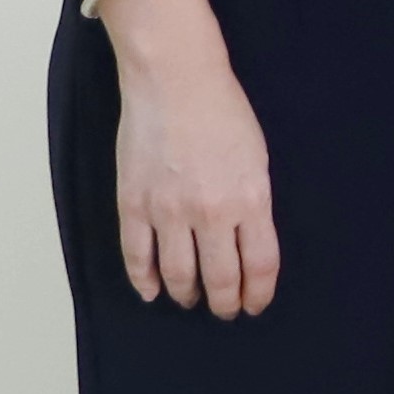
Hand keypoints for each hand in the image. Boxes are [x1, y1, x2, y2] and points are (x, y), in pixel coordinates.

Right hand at [108, 23, 280, 317]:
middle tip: (226, 311)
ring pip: (178, 274)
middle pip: (220, 278)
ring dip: (187, 295)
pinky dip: (145, 279)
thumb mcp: (257, 160)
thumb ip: (254, 204)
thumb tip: (249, 242)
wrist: (175, 82)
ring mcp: (169, 210)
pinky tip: (152, 290)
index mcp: (250, 200)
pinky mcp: (134, 204)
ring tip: (191, 302)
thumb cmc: (223, 113)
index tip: (256, 304)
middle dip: (225, 302)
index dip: (258, 293)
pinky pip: (137, 255)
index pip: (259, 266)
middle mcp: (211, 212)